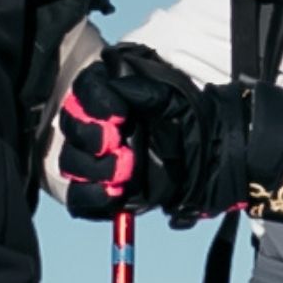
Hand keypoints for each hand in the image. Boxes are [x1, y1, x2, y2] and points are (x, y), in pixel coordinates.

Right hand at [51, 40, 245, 219]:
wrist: (212, 156)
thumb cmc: (191, 122)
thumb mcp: (173, 97)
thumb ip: (144, 89)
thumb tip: (117, 85)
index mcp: (112, 97)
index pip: (84, 89)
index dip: (93, 101)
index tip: (119, 115)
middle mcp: (98, 126)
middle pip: (72, 127)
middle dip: (91, 135)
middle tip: (117, 143)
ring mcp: (97, 158)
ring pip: (71, 162)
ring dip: (93, 167)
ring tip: (125, 170)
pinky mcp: (102, 189)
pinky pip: (78, 197)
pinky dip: (92, 196)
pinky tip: (114, 193)